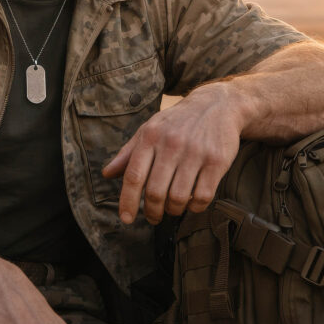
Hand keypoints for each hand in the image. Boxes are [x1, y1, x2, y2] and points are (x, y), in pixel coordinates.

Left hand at [101, 82, 246, 224]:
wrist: (217, 104)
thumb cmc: (178, 122)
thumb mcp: (150, 129)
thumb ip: (128, 153)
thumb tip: (106, 174)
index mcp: (151, 136)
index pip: (134, 176)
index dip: (128, 201)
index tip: (126, 218)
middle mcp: (172, 144)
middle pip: (155, 192)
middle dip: (152, 211)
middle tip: (153, 217)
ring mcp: (196, 152)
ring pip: (178, 197)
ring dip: (173, 211)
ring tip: (173, 208)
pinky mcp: (217, 161)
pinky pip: (202, 196)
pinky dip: (194, 207)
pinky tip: (191, 203)